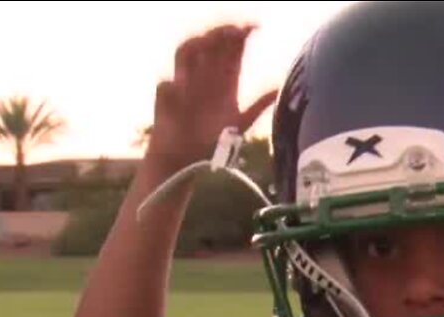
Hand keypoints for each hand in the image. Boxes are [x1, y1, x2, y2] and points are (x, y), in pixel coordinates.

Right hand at [147, 24, 277, 169]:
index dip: (239, 38)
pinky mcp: (165, 101)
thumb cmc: (211, 142)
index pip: (230, 53)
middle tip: (235, 31)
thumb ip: (258, 105)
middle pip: (210, 47)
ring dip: (196, 46)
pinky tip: (179, 84)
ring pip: (185, 54)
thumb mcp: (240, 123)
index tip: (252, 28)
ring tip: (209, 42)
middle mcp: (204, 79)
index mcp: (224, 83)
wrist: (187, 162)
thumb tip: (278, 90)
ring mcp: (183, 86)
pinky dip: (171, 84)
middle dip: (221, 35)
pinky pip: (165, 87)